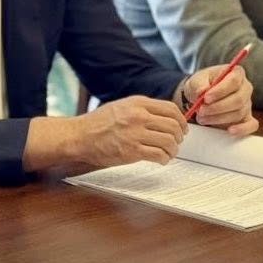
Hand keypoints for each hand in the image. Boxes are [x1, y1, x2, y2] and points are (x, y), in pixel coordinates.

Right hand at [72, 95, 186, 168]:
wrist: (81, 136)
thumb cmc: (98, 123)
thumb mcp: (122, 106)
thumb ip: (142, 109)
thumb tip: (164, 117)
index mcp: (138, 103)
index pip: (171, 109)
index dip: (181, 120)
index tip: (182, 128)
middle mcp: (138, 116)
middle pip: (173, 126)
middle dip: (179, 136)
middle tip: (176, 142)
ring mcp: (135, 134)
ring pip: (169, 141)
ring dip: (173, 150)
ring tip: (169, 152)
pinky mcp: (132, 151)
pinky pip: (158, 155)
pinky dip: (164, 159)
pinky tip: (160, 159)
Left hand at [183, 65, 258, 135]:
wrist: (202, 97)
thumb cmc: (201, 85)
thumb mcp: (196, 80)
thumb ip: (198, 84)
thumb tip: (202, 91)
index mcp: (236, 73)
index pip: (234, 80)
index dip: (220, 90)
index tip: (205, 98)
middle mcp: (245, 88)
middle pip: (238, 99)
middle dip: (217, 107)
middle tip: (201, 111)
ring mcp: (247, 104)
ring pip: (238, 113)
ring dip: (218, 118)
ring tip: (202, 118)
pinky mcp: (247, 118)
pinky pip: (251, 125)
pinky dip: (242, 129)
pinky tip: (230, 131)